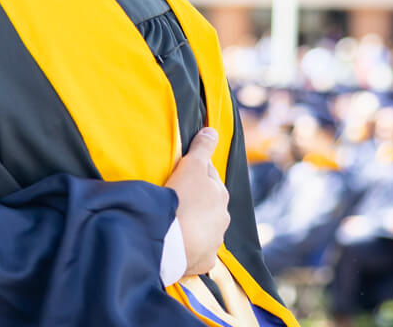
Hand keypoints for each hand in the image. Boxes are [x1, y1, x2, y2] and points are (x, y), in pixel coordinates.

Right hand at [165, 127, 229, 275]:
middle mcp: (222, 218)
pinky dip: (191, 249)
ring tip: (174, 224)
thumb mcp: (190, 167)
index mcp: (220, 194)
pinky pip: (198, 252)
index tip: (180, 173)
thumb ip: (202, 148)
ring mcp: (214, 241)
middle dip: (197, 200)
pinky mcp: (204, 261)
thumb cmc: (180, 199)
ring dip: (194, 225)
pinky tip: (178, 246)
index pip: (208, 176)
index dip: (194, 172)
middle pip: (208, 204)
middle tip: (175, 199)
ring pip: (205, 228)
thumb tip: (213, 130)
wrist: (170, 241)